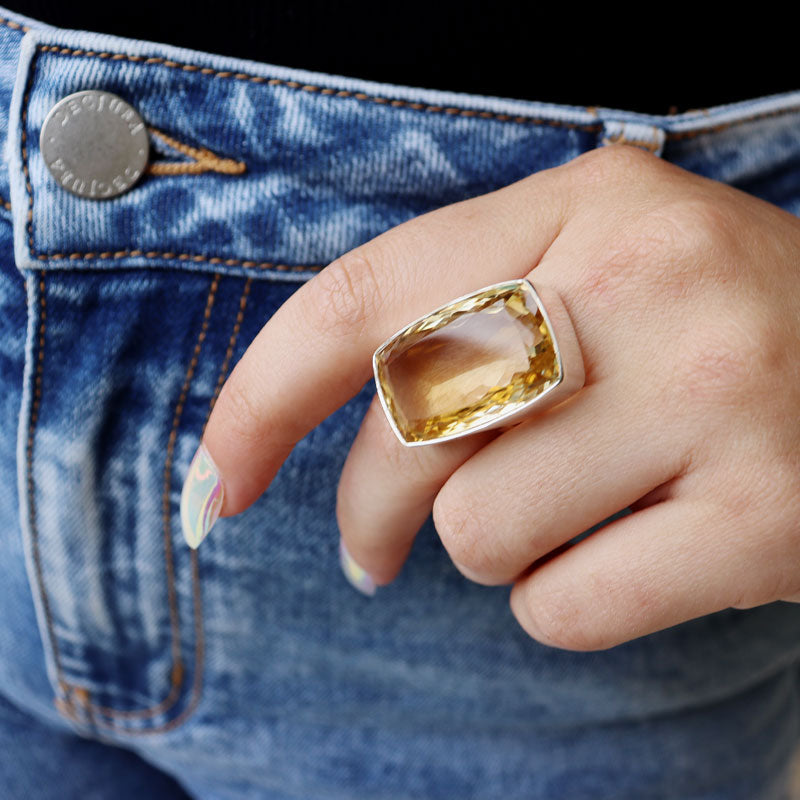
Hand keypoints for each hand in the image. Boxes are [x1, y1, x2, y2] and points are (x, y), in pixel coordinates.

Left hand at [184, 144, 799, 650]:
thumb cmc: (710, 330)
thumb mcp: (594, 271)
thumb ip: (464, 322)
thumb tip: (330, 439)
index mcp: (585, 204)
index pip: (361, 300)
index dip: (261, 398)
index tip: (216, 480)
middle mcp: (642, 284)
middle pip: (404, 430)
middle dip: (367, 511)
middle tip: (376, 546)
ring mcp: (709, 399)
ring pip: (475, 533)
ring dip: (498, 547)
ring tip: (568, 517)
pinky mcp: (760, 520)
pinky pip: (561, 607)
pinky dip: (566, 602)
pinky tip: (632, 554)